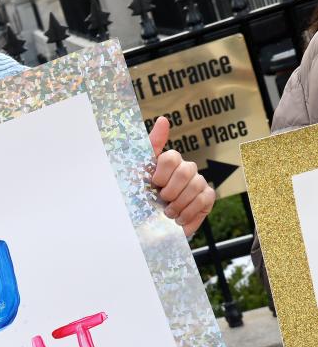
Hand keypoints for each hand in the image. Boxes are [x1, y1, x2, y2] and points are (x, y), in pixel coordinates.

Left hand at [149, 119, 213, 237]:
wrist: (150, 227)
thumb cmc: (142, 199)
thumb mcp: (138, 173)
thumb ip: (151, 146)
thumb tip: (164, 119)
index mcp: (168, 162)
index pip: (171, 157)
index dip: (161, 173)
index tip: (153, 183)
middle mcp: (185, 169)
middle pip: (185, 171)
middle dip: (171, 190)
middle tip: (162, 199)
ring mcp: (198, 182)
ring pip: (196, 185)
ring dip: (178, 203)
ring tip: (168, 212)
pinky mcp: (207, 198)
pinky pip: (204, 199)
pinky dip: (189, 211)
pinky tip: (179, 218)